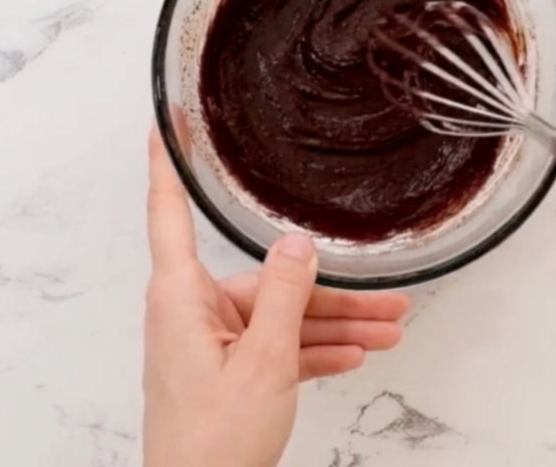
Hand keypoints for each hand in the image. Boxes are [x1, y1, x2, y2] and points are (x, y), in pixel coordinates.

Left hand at [142, 128, 409, 466]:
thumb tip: (296, 243)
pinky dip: (313, 352)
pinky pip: (276, 348)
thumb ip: (284, 297)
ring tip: (390, 328)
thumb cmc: (212, 444)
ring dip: (334, 325)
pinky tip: (356, 354)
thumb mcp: (262, 362)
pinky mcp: (226, 373)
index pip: (168, 212)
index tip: (164, 121)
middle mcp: (191, 312)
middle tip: (384, 295)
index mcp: (181, 297)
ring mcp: (210, 345)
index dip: (166, 164)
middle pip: (265, 280)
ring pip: (279, 317)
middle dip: (328, 291)